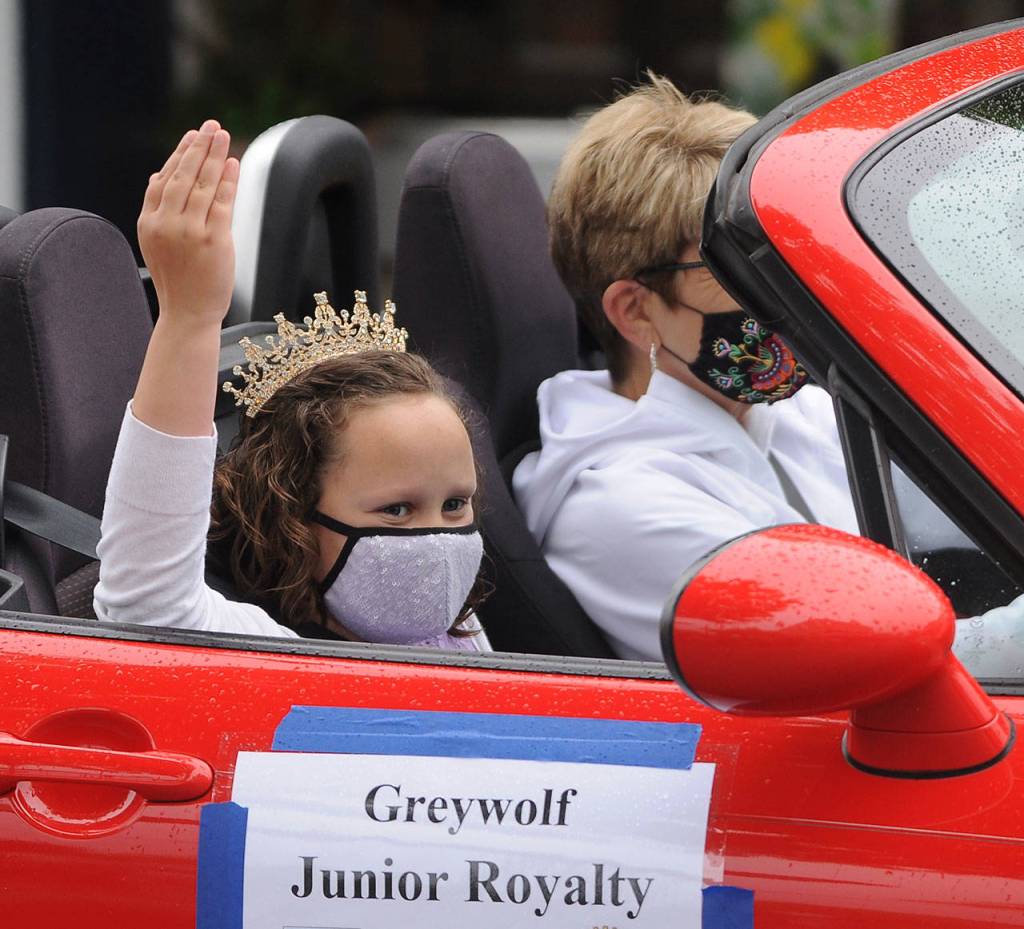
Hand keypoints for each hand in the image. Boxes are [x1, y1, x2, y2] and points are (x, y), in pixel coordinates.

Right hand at [137, 120, 238, 328]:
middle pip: (183, 176)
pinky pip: (222, 203)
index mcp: (149, 222)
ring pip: (203, 185)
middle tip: (211, 126)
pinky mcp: (213, 241)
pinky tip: (233, 164)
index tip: (192, 136)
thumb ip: (158, 210)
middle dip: (198, 147)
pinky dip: (228, 181)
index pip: (164, 179)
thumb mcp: (157, 243)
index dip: (179, 155)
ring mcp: (189, 232)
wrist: (188, 314)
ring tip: (223, 136)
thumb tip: (158, 175)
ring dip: (214, 157)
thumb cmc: (177, 280)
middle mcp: (166, 224)